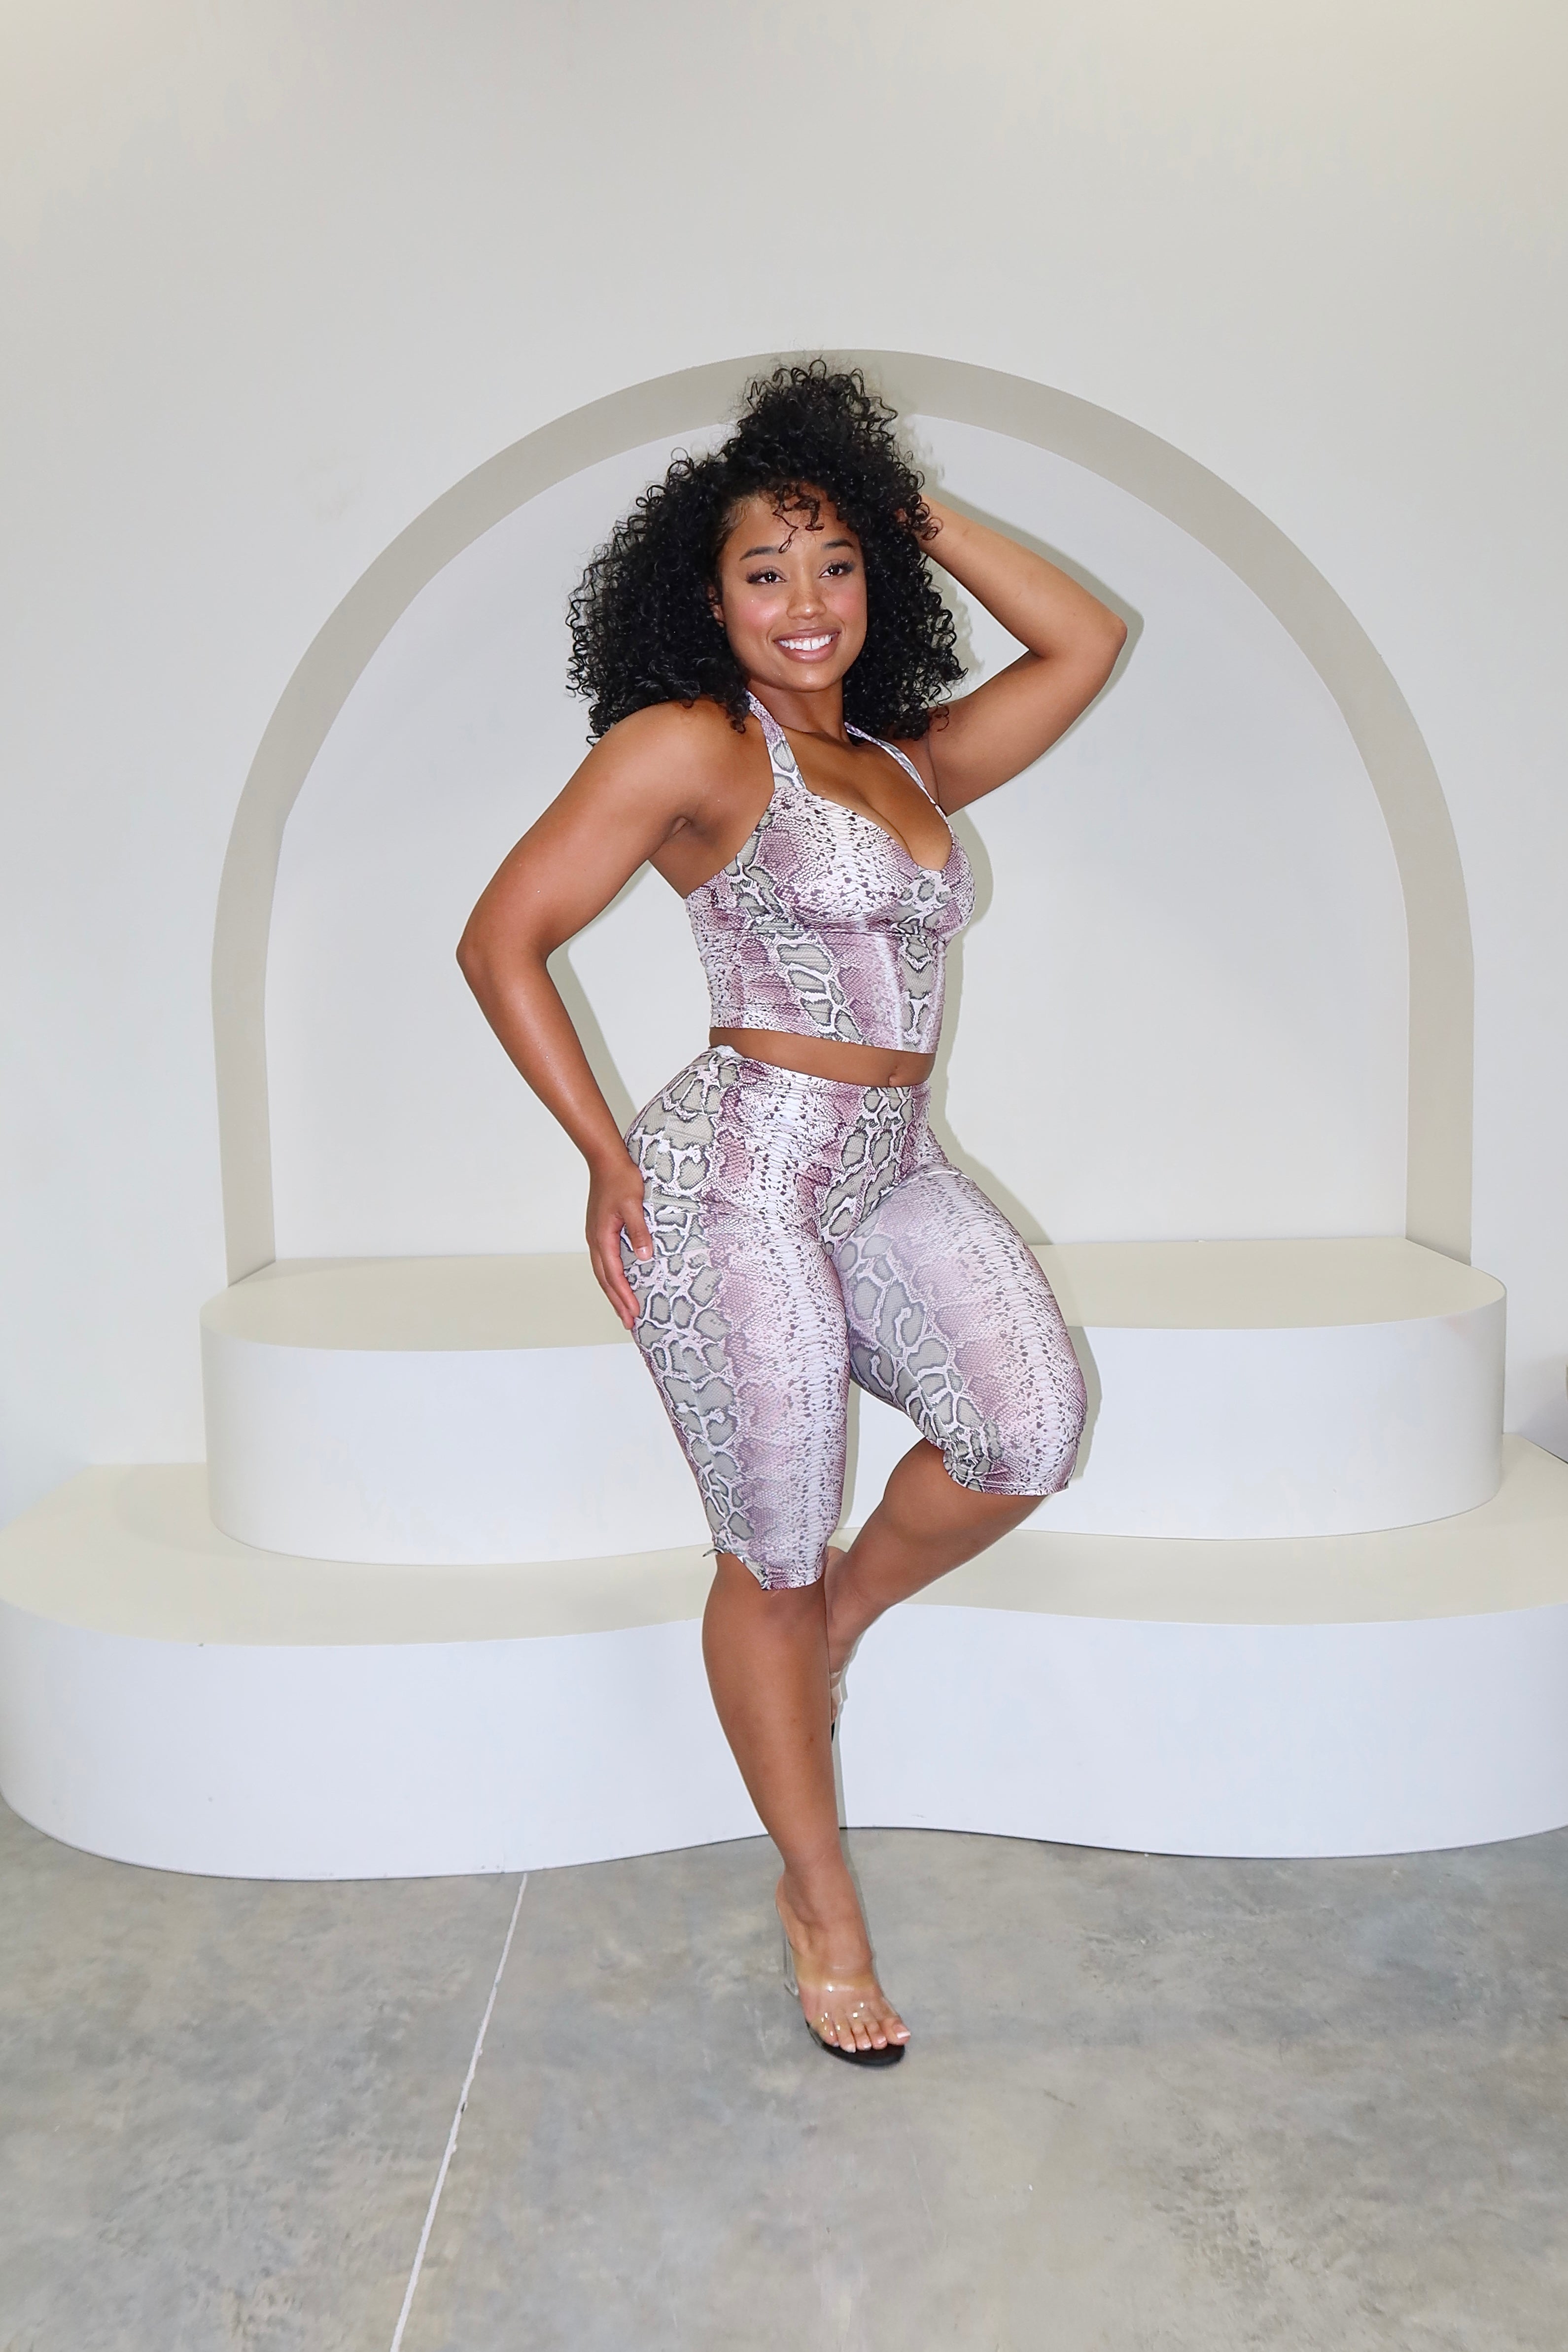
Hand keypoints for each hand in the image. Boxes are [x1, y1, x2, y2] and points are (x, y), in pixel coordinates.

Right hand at [587, 1151, 652, 1330]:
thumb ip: (638, 1231)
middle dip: (617, 1302)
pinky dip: (611, 1277)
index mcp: (602, 1237)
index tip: (634, 1313)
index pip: (614, 1275)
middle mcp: (596, 1240)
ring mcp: (596, 1236)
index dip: (624, 1295)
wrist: (606, 1161)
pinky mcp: (600, 1231)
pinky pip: (605, 1261)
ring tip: (623, 1309)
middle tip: (629, 1323)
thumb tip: (643, 1257)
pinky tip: (619, 1282)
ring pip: (603, 1272)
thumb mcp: (634, 1204)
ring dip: (613, 1292)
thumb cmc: (621, 1179)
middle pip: (605, 1280)